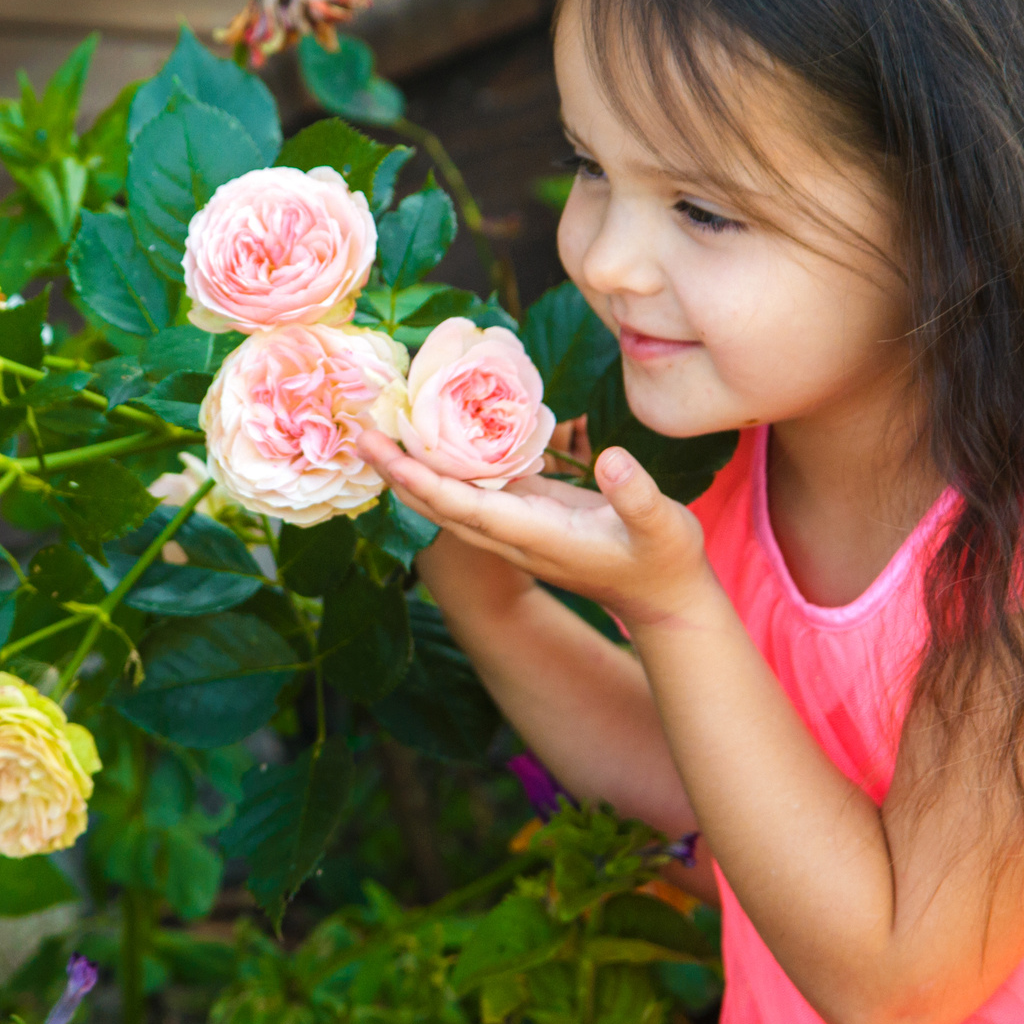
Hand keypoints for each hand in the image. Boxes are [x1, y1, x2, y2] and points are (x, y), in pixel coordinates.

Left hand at [359, 431, 719, 629]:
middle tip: (360, 429)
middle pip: (440, 503)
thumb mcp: (663, 525)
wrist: (663, 597)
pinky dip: (450, 463)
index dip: (423, 478)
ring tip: (382, 426)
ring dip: (415, 465)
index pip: (464, 505)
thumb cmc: (663, 561)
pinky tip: (435, 432)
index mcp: (536, 535)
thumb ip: (636, 494)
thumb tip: (609, 457)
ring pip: (451, 497)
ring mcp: (517, 527)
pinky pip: (476, 488)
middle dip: (398, 469)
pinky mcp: (529, 513)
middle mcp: (514, 534)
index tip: (385, 452)